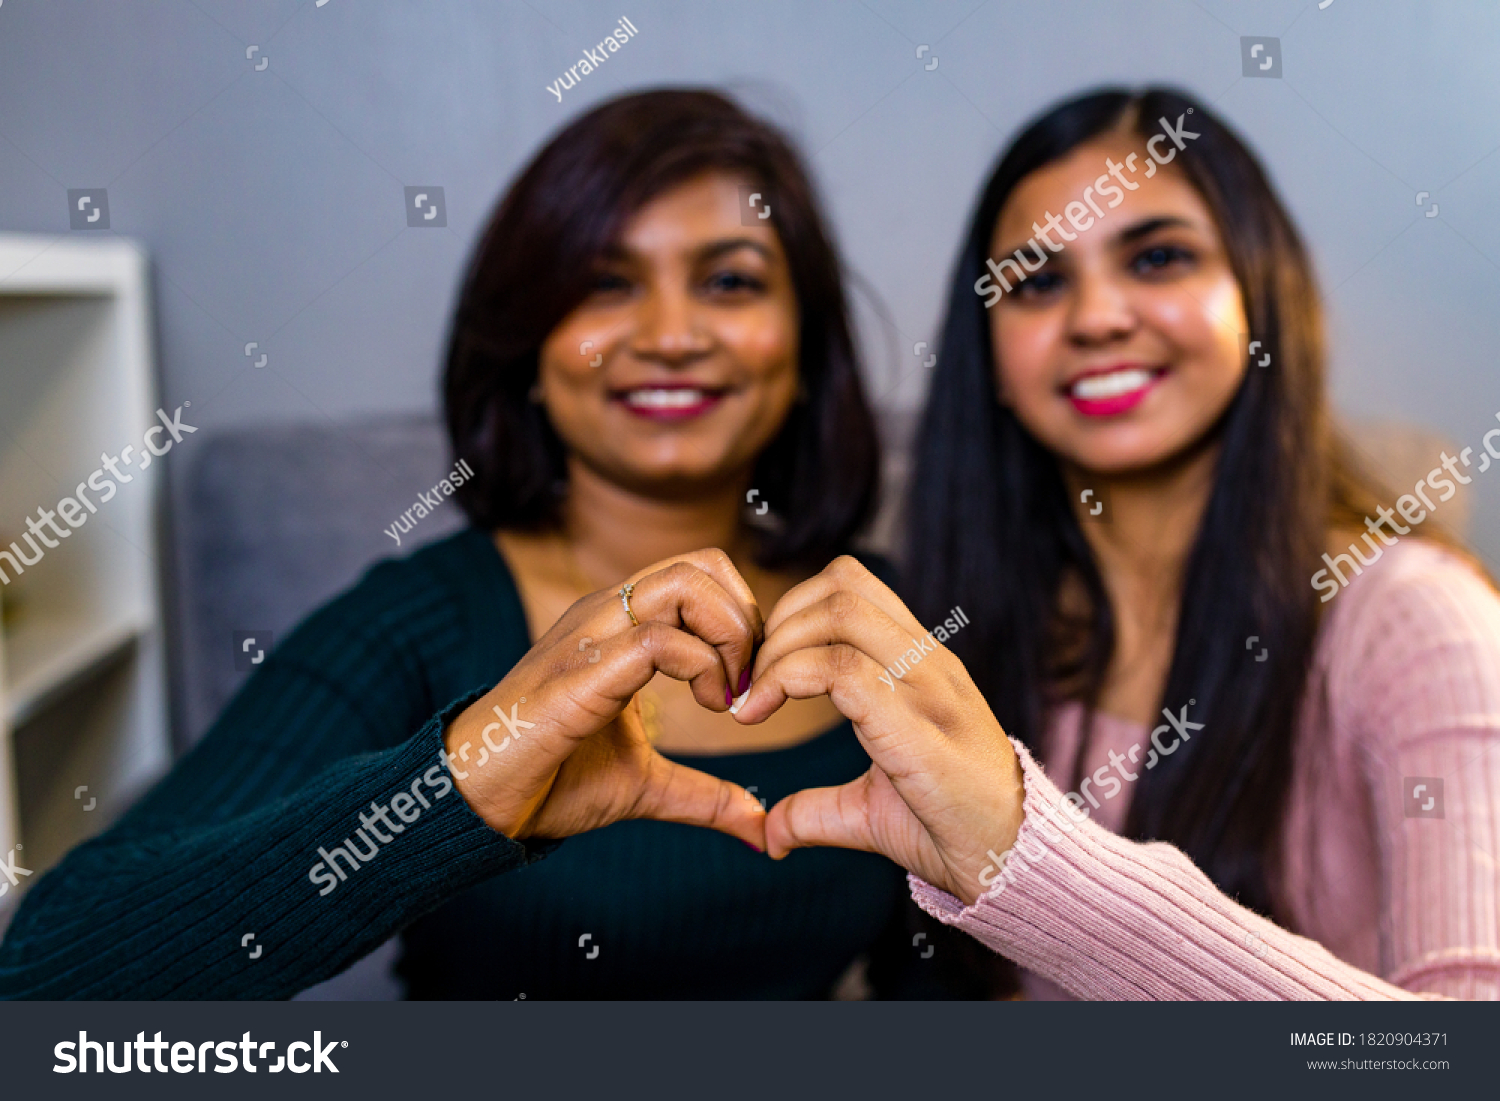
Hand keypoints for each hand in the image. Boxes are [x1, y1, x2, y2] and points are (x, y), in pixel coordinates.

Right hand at [443, 548, 766, 847]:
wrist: (479, 801)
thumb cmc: (551, 780)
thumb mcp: (648, 786)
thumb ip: (705, 796)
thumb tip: (759, 828)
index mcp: (621, 624)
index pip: (701, 571)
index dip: (743, 616)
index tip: (749, 682)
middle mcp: (607, 614)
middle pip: (702, 565)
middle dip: (747, 622)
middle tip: (747, 685)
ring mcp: (592, 636)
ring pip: (685, 585)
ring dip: (729, 638)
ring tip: (726, 697)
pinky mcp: (582, 674)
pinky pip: (659, 641)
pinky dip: (703, 668)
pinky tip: (708, 709)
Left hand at [733, 557, 1023, 904]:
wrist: (1013, 864)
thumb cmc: (951, 828)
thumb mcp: (869, 811)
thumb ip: (817, 809)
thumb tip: (770, 832)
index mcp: (920, 663)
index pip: (852, 586)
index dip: (791, 612)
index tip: (760, 670)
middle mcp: (927, 661)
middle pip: (841, 583)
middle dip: (778, 623)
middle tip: (748, 682)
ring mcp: (928, 687)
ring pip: (842, 612)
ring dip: (779, 648)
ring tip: (753, 699)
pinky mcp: (919, 725)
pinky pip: (844, 670)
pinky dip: (786, 680)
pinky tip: (758, 714)